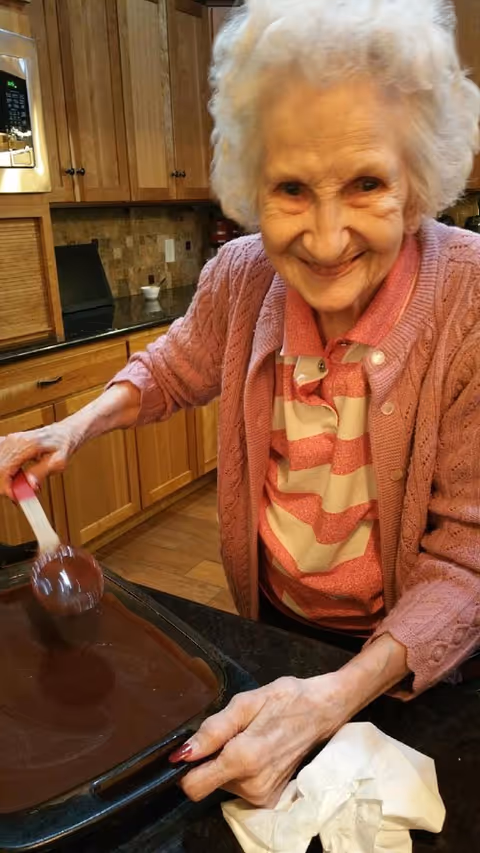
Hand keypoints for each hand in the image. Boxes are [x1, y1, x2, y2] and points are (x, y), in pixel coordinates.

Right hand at [0, 420, 78, 498]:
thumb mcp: (58, 461)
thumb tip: (30, 484)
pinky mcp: (8, 443)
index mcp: (27, 444)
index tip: (16, 496)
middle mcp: (15, 440)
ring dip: (5, 478)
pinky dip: (4, 471)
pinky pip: (0, 460)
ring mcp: (10, 441)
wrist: (63, 434)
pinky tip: (15, 475)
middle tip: (18, 493)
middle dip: (5, 484)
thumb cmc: (62, 445)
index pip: (5, 469)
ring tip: (20, 484)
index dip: (7, 486)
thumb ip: (42, 472)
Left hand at [171, 673, 350, 807]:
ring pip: (223, 784)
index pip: (194, 787)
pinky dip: (241, 772)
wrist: (321, 711)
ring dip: (228, 763)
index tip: (194, 748)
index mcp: (243, 760)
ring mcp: (263, 796)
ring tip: (249, 738)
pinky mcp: (270, 799)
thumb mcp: (245, 703)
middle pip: (207, 782)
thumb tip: (183, 754)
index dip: (186, 768)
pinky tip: (258, 751)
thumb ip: (212, 730)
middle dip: (213, 759)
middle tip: (235, 733)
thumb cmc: (284, 700)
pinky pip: (239, 789)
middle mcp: (252, 786)